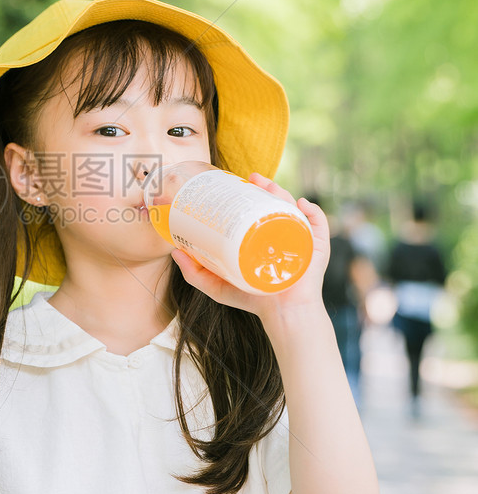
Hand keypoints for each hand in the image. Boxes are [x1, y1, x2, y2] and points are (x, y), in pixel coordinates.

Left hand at [170, 174, 330, 322]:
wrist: (280, 314)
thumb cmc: (252, 299)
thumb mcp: (217, 286)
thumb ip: (195, 272)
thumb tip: (174, 251)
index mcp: (264, 236)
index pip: (259, 208)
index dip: (251, 192)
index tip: (238, 182)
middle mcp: (283, 233)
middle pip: (277, 202)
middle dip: (268, 186)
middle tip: (253, 179)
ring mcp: (302, 238)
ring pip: (295, 207)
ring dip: (284, 192)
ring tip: (269, 186)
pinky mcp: (317, 248)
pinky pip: (319, 223)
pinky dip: (313, 210)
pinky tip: (301, 203)